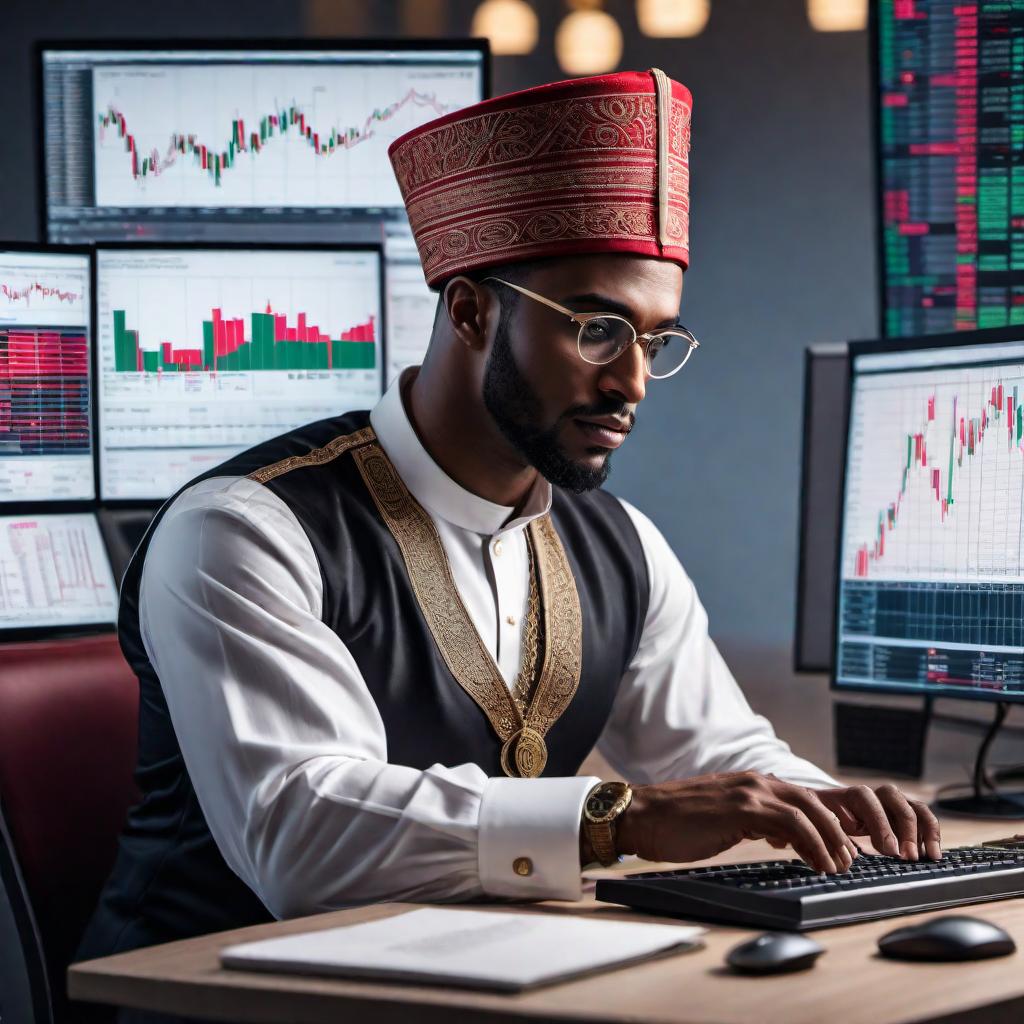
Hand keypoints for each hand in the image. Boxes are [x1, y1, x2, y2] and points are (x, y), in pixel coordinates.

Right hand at [615, 771, 861, 873]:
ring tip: (839, 866)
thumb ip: (752, 821)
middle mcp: (754, 782)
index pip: (801, 798)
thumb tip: (779, 836)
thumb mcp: (724, 819)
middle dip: (837, 831)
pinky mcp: (742, 807)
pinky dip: (812, 843)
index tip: (839, 848)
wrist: (642, 816)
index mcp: (750, 784)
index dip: (826, 822)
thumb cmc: (675, 823)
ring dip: (830, 840)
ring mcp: (748, 792)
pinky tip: (818, 862)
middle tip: (849, 859)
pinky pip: (792, 823)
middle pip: (813, 801)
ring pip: (808, 810)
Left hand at [809, 782, 941, 861]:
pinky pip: (923, 817)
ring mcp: (891, 802)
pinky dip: (931, 833)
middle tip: (909, 857)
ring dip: (925, 831)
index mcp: (850, 795)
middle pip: (896, 800)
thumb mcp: (819, 824)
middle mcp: (874, 794)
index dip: (881, 824)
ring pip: (914, 806)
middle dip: (905, 829)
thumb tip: (830, 857)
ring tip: (930, 857)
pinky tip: (932, 853)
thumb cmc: (824, 821)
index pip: (867, 800)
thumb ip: (825, 834)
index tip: (890, 851)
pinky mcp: (903, 812)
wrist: (827, 810)